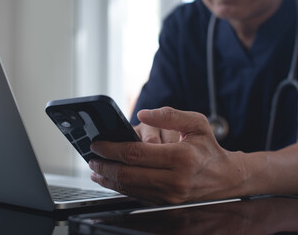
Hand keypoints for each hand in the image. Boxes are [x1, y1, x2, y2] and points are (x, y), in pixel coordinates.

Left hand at [89, 107, 247, 204]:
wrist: (225, 178)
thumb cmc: (209, 149)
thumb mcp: (197, 124)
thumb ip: (170, 115)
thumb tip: (143, 113)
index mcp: (181, 158)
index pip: (135, 154)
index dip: (112, 149)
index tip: (98, 144)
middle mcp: (174, 180)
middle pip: (128, 174)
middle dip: (104, 165)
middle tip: (92, 157)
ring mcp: (169, 195)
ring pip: (129, 188)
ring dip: (108, 179)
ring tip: (96, 169)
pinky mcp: (166, 203)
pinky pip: (137, 195)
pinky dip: (120, 188)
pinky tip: (111, 180)